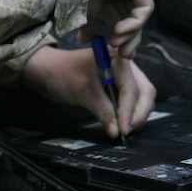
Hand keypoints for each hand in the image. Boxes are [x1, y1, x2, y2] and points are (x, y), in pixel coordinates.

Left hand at [21, 44, 155, 139]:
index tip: (123, 130)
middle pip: (144, 90)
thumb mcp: (83, 93)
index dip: (128, 111)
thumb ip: (103, 111)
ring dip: (136, 113)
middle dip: (138, 112)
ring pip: (142, 95)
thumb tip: (116, 132)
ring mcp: (123, 72)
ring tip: (124, 129)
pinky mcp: (119, 82)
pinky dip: (130, 111)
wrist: (47, 70)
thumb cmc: (62, 75)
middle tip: (127, 131)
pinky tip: (123, 122)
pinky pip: (132, 97)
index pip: (130, 88)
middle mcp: (124, 63)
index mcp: (116, 57)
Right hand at [76, 0, 153, 57]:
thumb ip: (90, 27)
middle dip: (129, 39)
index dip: (121, 37)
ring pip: (139, 15)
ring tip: (116, 45)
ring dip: (130, 34)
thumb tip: (85, 42)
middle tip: (123, 55)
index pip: (120, 17)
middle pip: (131, 17)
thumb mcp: (84, 15)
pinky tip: (119, 31)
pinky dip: (134, 23)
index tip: (118, 55)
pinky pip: (144, 8)